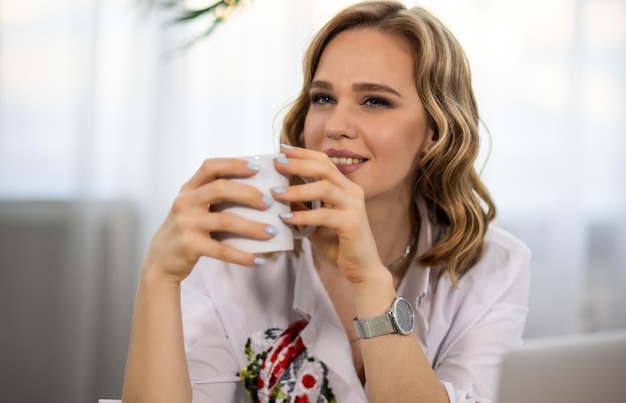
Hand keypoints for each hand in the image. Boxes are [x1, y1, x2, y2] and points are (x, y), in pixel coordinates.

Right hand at [141, 158, 276, 283]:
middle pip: (220, 189)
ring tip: (272, 232)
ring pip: (225, 220)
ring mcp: (186, 224)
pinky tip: (258, 258)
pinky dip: (242, 255)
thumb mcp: (193, 208)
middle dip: (249, 194)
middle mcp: (185, 202)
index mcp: (188, 189)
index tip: (257, 169)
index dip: (234, 164)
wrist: (160, 262)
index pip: (210, 167)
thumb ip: (214, 198)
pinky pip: (222, 250)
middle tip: (269, 203)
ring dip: (252, 227)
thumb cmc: (186, 231)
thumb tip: (258, 193)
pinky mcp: (189, 246)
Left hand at [272, 146, 384, 284]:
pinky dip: (304, 215)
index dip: (303, 154)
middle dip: (298, 163)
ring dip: (297, 189)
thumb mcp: (313, 221)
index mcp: (345, 187)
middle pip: (324, 168)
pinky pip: (324, 214)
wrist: (361, 269)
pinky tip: (286, 218)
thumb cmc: (337, 243)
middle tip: (276, 163)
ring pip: (325, 187)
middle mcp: (352, 191)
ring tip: (276, 193)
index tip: (281, 150)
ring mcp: (354, 206)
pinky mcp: (352, 223)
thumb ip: (300, 205)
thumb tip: (276, 191)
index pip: (324, 162)